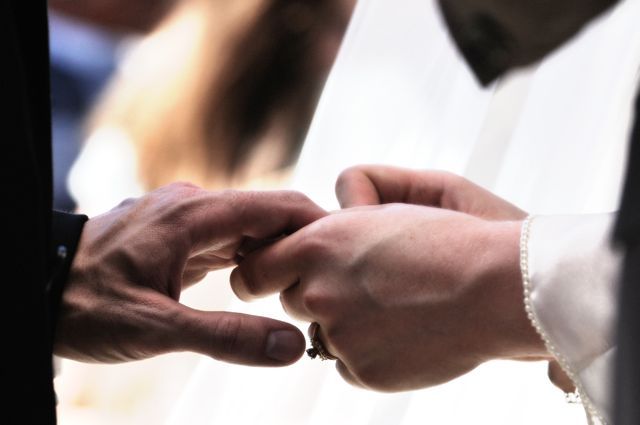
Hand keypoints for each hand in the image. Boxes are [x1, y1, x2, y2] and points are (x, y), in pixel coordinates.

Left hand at [55, 183, 325, 365]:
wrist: (36, 287)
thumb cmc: (86, 305)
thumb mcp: (157, 328)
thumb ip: (227, 336)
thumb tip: (291, 344)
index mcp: (193, 215)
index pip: (274, 205)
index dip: (316, 223)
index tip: (348, 249)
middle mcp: (191, 205)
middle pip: (264, 214)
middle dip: (299, 242)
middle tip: (332, 277)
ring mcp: (181, 217)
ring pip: (244, 227)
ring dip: (273, 251)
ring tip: (305, 283)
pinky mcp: (173, 233)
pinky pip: (222, 238)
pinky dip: (246, 257)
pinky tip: (260, 282)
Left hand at [231, 167, 549, 390]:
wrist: (494, 286)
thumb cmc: (444, 237)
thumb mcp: (382, 212)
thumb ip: (330, 229)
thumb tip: (306, 249)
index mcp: (317, 246)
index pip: (252, 273)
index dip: (258, 276)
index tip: (267, 279)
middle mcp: (318, 292)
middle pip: (292, 301)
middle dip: (314, 292)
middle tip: (360, 284)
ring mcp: (340, 335)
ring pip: (323, 333)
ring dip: (345, 323)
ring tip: (394, 306)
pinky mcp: (363, 371)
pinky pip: (350, 363)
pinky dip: (369, 352)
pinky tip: (407, 332)